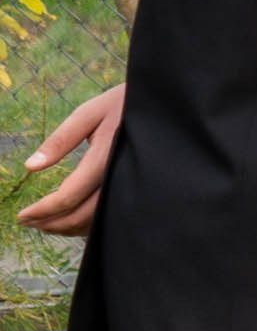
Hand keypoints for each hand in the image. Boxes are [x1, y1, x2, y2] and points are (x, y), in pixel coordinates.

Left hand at [17, 83, 124, 235]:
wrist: (161, 106)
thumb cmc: (120, 104)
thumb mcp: (88, 114)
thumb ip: (59, 141)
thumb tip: (30, 167)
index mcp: (104, 159)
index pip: (68, 196)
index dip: (42, 210)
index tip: (22, 216)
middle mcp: (119, 178)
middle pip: (82, 215)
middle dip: (52, 223)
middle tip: (29, 223)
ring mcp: (130, 185)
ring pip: (97, 219)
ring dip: (69, 227)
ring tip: (46, 224)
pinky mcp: (136, 186)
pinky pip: (110, 214)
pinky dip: (88, 222)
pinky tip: (73, 218)